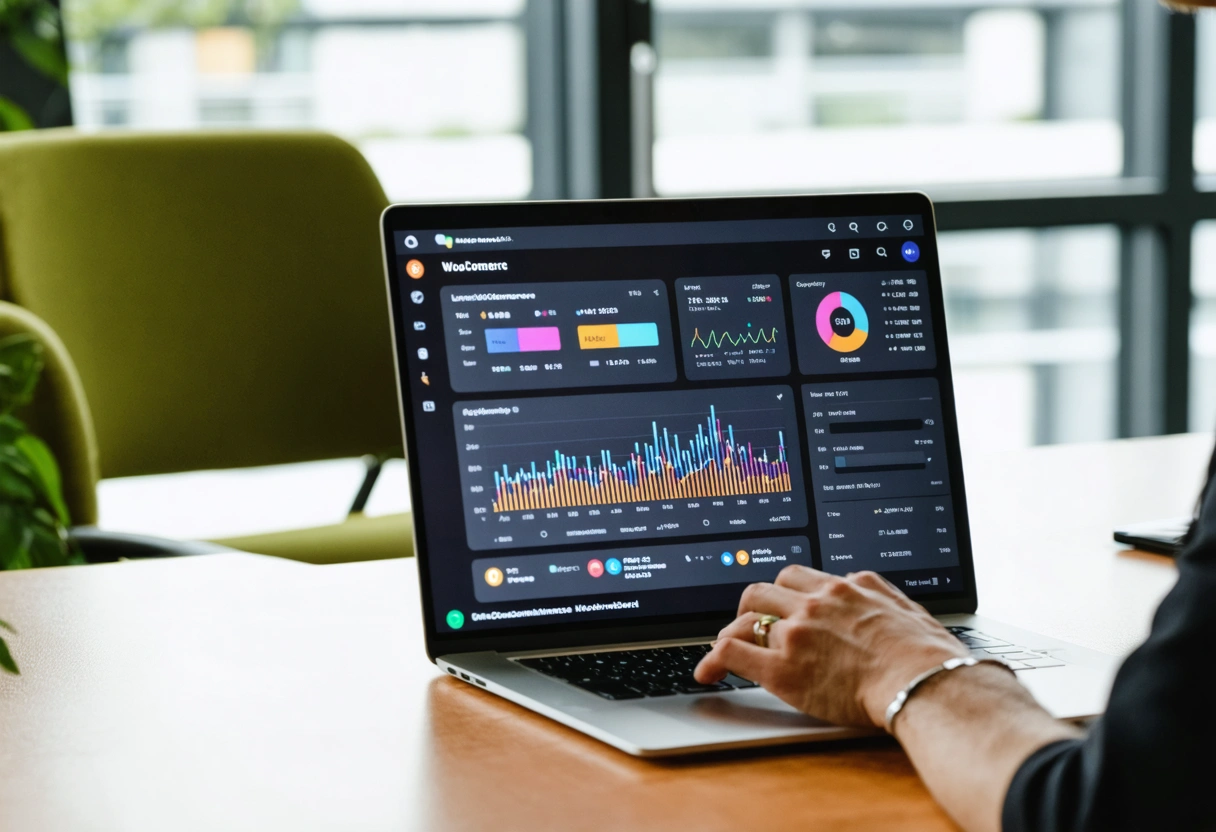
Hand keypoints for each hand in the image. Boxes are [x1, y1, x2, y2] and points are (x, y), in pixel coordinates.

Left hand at [694, 566, 968, 728]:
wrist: (924, 682)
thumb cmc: (929, 658)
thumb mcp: (910, 612)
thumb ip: (885, 602)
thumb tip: (880, 603)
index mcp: (849, 587)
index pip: (801, 576)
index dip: (786, 592)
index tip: (782, 605)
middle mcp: (818, 601)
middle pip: (767, 588)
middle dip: (756, 606)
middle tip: (752, 625)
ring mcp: (798, 632)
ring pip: (747, 616)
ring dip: (735, 630)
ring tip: (728, 647)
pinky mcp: (783, 667)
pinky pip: (733, 652)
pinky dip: (714, 660)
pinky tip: (709, 672)